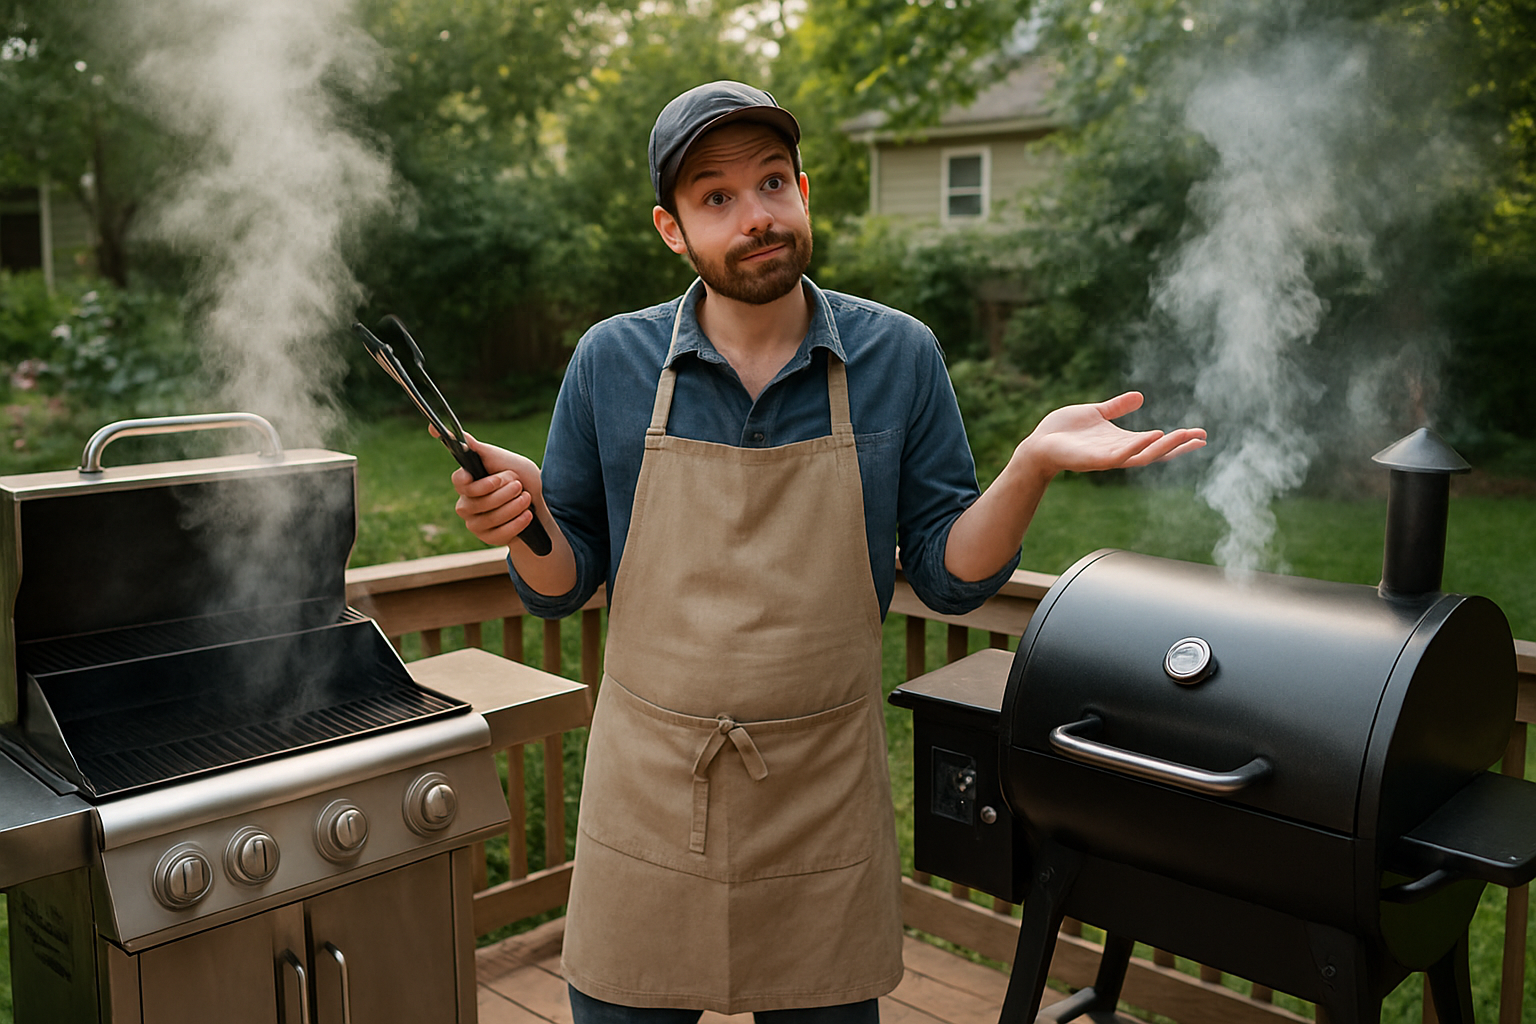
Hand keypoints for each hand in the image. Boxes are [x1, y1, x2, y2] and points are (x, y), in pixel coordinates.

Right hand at [448, 432, 543, 548]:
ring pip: (490, 518)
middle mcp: (466, 503)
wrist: (539, 504)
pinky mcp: (488, 538)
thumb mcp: (503, 460)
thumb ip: (479, 450)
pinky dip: (517, 523)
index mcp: (466, 482)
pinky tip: (527, 516)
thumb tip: (457, 435)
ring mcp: (475, 523)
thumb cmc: (520, 478)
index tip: (498, 479)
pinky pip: (499, 533)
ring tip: (527, 498)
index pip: (458, 482)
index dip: (480, 483)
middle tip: (520, 486)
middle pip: (478, 502)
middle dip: (504, 494)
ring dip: (513, 507)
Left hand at [1014, 392, 1205, 479]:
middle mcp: (1119, 453)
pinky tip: (1153, 436)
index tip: (1201, 435)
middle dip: (1179, 445)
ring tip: (1183, 435)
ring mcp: (1108, 458)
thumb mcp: (1096, 413)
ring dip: (1164, 446)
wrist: (1037, 443)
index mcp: (1121, 442)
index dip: (1178, 441)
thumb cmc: (1063, 431)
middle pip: (1156, 452)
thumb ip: (1116, 407)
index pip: (1157, 444)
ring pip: (1142, 455)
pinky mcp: (1095, 460)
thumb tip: (1140, 397)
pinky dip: (1138, 446)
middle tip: (1201, 437)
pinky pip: (1120, 455)